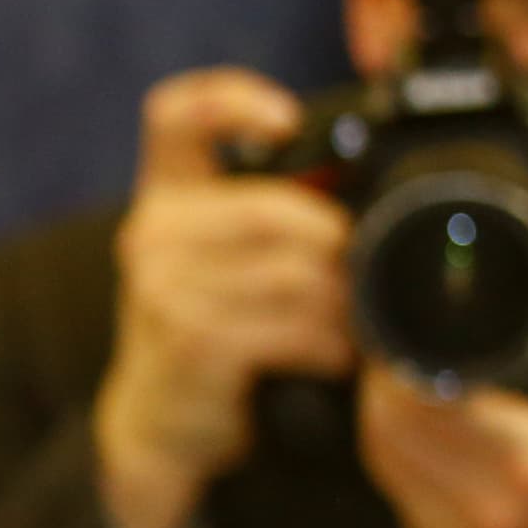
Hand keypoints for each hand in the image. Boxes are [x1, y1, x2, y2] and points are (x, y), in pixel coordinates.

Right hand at [91, 68, 356, 527]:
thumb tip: (375, 199)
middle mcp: (153, 233)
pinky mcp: (187, 341)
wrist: (160, 425)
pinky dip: (325, 342)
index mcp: (166, 197)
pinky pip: (284, 326)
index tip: (286, 122)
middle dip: (334, 243)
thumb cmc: (209, 335)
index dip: (232, 101)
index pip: (176, 116)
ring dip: (340, 302)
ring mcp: (162, 288)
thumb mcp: (224, 263)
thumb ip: (273, 218)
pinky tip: (335, 356)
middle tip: (367, 273)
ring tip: (357, 323)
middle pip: (271, 208)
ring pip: (288, 271)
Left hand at [354, 201, 527, 527]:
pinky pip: (395, 493)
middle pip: (384, 426)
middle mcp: (485, 515)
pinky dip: (399, 454)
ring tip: (413, 373)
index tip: (408, 315)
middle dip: (385, 376)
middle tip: (404, 338)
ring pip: (380, 460)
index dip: (398, 351)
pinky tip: (428, 426)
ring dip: (385, 412)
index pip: (417, 397)